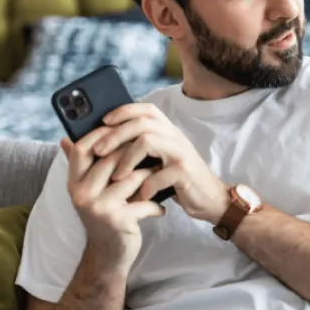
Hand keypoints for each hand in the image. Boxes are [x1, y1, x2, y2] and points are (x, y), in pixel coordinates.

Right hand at [61, 131, 164, 270]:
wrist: (108, 255)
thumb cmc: (104, 216)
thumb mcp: (90, 191)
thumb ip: (82, 166)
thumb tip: (66, 138)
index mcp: (74, 183)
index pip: (82, 149)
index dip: (101, 135)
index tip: (121, 128)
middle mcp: (82, 194)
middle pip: (111, 159)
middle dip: (135, 152)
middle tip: (153, 150)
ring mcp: (99, 207)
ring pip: (131, 177)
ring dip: (150, 176)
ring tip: (160, 177)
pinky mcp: (118, 220)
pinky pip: (144, 201)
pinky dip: (156, 205)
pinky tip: (161, 208)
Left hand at [93, 103, 229, 223]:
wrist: (211, 199)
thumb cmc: (179, 180)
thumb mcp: (162, 159)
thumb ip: (143, 147)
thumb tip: (106, 142)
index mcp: (169, 131)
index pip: (146, 109)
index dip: (123, 111)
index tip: (103, 122)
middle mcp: (175, 137)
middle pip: (141, 122)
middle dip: (115, 135)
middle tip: (98, 151)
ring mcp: (181, 153)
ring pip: (147, 141)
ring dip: (126, 159)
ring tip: (115, 177)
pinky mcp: (185, 172)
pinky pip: (158, 173)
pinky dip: (145, 186)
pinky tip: (140, 196)